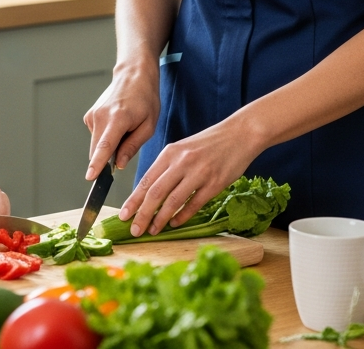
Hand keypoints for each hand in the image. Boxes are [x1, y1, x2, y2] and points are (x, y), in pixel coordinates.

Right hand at [83, 61, 159, 179]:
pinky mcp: (89, 116)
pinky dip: (106, 136)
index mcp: (117, 119)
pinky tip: (117, 124)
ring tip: (125, 129)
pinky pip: (96, 136)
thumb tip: (118, 164)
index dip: (97, 164)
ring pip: (97, 144)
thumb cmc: (145, 98)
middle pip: (98, 150)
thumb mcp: (148, 125)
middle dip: (108, 158)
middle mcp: (100, 117)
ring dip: (109, 145)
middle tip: (126, 144)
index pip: (104, 146)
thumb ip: (132, 147)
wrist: (133, 75)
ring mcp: (93, 115)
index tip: (90, 177)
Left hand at [118, 115, 261, 237]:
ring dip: (160, 219)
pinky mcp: (215, 183)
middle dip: (142, 214)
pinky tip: (175, 223)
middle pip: (155, 192)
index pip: (146, 180)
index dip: (133, 201)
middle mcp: (181, 162)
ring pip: (173, 200)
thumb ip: (167, 168)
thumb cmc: (209, 143)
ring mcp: (198, 172)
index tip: (123, 215)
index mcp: (170, 153)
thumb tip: (149, 193)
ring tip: (152, 230)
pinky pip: (195, 203)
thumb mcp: (183, 149)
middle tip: (134, 230)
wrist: (241, 133)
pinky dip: (183, 216)